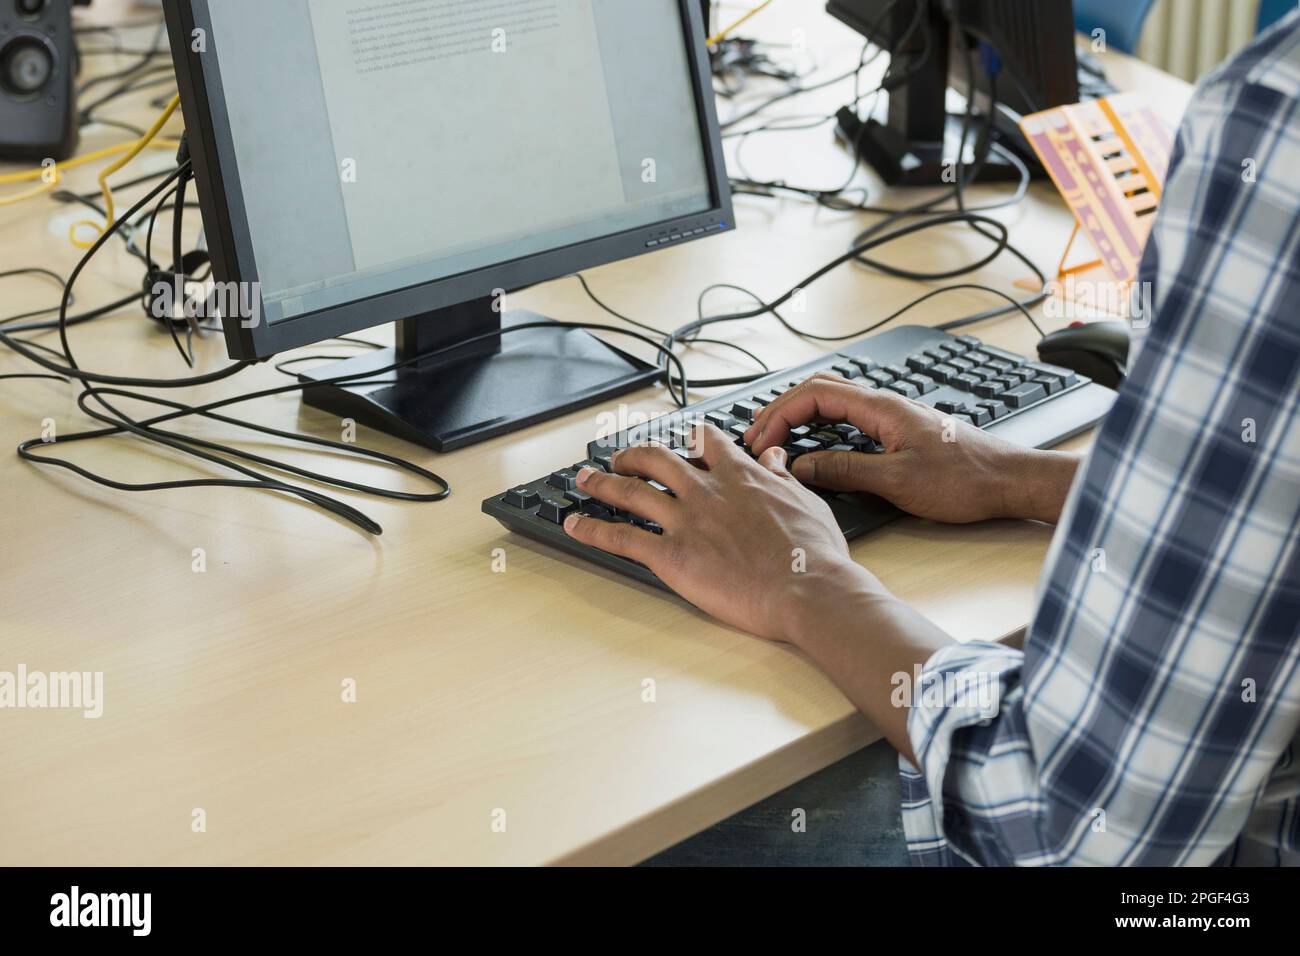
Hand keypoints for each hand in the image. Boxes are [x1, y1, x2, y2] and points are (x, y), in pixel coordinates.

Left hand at [561, 424, 881, 642]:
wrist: (808, 588)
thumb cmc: (814, 554)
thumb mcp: (807, 501)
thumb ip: (783, 476)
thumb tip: (775, 457)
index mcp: (741, 476)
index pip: (704, 441)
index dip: (684, 436)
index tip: (675, 435)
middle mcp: (707, 491)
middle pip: (656, 458)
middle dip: (632, 454)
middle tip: (618, 456)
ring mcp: (686, 521)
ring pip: (630, 491)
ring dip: (602, 482)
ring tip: (584, 478)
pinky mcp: (672, 556)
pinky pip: (622, 538)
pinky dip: (592, 529)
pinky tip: (574, 525)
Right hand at [745, 374, 1078, 523]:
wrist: (1010, 481)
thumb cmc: (966, 479)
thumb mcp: (896, 480)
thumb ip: (844, 470)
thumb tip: (800, 467)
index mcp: (882, 407)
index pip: (815, 394)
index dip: (780, 414)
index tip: (762, 440)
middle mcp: (886, 404)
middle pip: (820, 391)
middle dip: (782, 410)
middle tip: (757, 437)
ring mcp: (893, 416)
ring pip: (834, 403)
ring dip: (801, 418)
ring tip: (776, 440)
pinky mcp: (900, 432)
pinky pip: (850, 419)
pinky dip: (823, 428)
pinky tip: (815, 447)